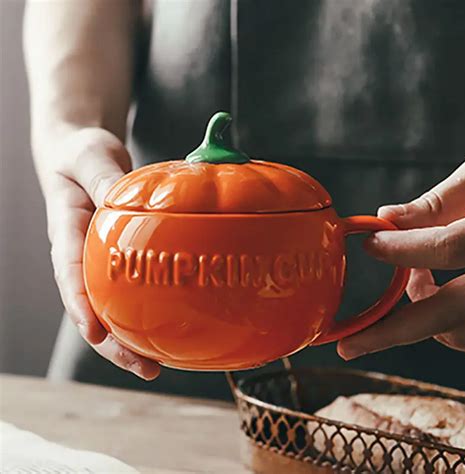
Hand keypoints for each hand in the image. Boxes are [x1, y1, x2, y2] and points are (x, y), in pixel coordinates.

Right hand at [41, 127, 160, 378]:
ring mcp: (97, 260)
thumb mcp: (91, 157)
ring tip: (158, 366)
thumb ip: (105, 178)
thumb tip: (126, 200)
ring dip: (130, 339)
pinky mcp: (116, 259)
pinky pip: (126, 292)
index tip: (96, 335)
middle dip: (112, 343)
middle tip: (144, 367)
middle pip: (90, 308)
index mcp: (67, 231)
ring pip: (109, 308)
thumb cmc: (82, 154)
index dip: (82, 308)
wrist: (82, 155)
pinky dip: (143, 313)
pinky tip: (167, 331)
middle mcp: (80, 254)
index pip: (70, 275)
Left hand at [338, 157, 464, 358]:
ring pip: (464, 336)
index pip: (452, 245)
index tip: (369, 244)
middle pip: (454, 316)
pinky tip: (444, 296)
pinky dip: (452, 326)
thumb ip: (441, 201)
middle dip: (392, 332)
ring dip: (426, 318)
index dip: (404, 248)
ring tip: (414, 283)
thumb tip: (386, 217)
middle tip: (348, 346)